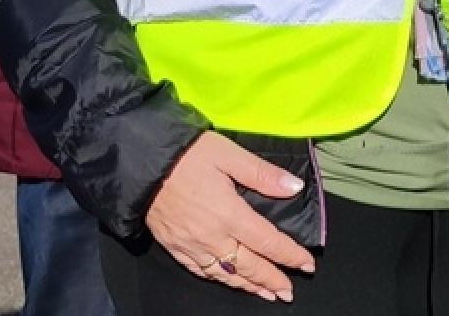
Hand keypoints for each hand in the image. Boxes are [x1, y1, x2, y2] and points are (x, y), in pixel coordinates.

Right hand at [144, 131, 316, 302]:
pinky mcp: (174, 246)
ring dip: (248, 286)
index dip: (289, 255)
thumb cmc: (187, 154)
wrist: (141, 162)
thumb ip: (262, 174)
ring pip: (225, 274)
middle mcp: (212, 236)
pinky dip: (219, 279)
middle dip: (271, 280)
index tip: (306, 264)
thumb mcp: (229, 154)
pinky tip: (228, 280)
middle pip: (248, 266)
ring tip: (266, 293)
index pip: (268, 242)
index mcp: (230, 214)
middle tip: (288, 292)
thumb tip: (295, 187)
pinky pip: (200, 271)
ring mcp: (191, 245)